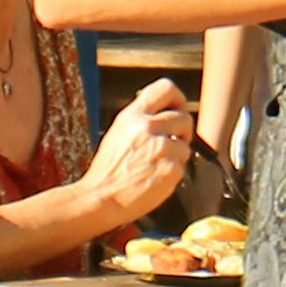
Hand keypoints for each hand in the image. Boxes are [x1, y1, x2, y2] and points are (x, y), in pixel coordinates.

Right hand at [83, 77, 196, 215]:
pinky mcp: (171, 169)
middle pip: (184, 117)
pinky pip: (182, 167)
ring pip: (185, 146)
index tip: (177, 110)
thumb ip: (142, 118)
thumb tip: (169, 111)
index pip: (166, 88)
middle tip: (172, 143)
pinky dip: (173, 174)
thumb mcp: (119, 131)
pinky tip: (155, 178)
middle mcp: (147, 128)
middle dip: (182, 132)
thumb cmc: (109, 168)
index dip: (178, 99)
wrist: (100, 198)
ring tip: (155, 165)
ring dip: (176, 156)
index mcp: (132, 116)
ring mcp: (161, 149)